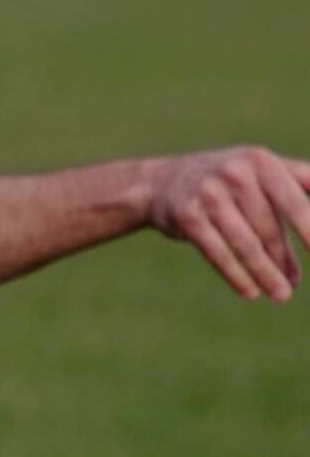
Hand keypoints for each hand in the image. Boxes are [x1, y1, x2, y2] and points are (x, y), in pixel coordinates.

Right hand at [146, 146, 309, 301]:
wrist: (162, 182)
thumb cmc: (230, 181)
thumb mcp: (265, 171)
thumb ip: (303, 186)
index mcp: (261, 161)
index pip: (295, 201)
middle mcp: (235, 174)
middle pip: (268, 228)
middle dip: (283, 262)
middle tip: (292, 287)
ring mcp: (208, 194)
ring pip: (244, 243)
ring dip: (265, 274)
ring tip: (280, 295)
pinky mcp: (187, 215)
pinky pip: (217, 252)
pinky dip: (235, 275)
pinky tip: (250, 293)